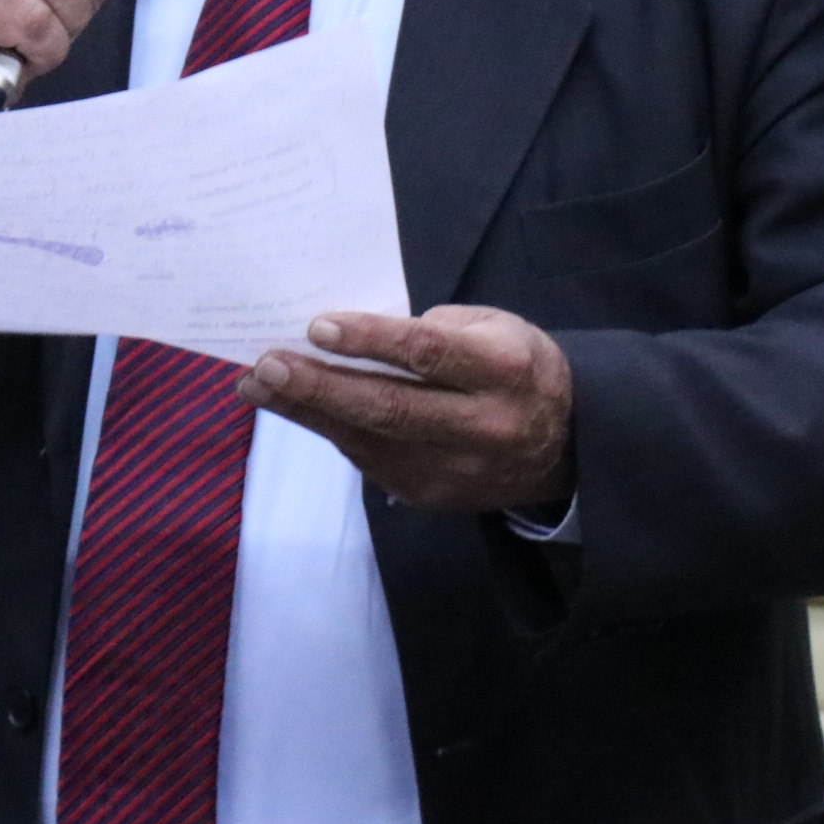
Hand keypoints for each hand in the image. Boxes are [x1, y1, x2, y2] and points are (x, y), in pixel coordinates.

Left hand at [242, 305, 574, 513]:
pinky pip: (370, 460)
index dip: (370, 340)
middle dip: (318, 387)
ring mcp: (455, 470)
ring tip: (257, 386)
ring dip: (306, 413)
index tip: (317, 326)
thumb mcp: (496, 327)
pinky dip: (331, 431)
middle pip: (389, 407)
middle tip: (265, 366)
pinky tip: (299, 410)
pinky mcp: (433, 497)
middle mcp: (482, 425)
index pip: (427, 354)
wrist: (566, 446)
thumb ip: (434, 328)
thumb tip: (356, 335)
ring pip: (369, 440)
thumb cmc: (517, 367)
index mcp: (502, 369)